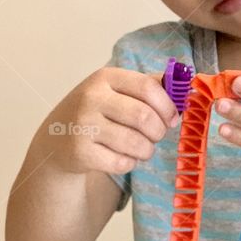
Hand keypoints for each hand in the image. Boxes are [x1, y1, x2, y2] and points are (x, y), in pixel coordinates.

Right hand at [42, 67, 178, 175]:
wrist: (56, 139)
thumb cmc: (97, 112)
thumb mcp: (116, 91)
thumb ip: (148, 86)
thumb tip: (184, 86)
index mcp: (105, 77)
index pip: (148, 87)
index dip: (167, 106)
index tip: (172, 118)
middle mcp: (91, 97)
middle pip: (144, 116)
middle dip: (158, 131)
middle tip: (157, 136)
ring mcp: (83, 124)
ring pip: (135, 142)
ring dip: (147, 150)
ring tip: (143, 149)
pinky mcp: (80, 152)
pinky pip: (121, 162)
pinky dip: (130, 163)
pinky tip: (123, 158)